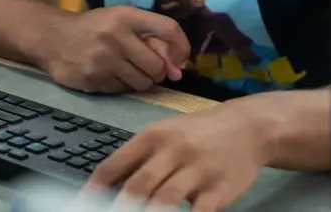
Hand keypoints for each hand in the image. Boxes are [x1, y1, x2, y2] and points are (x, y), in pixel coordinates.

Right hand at [39, 6, 189, 93]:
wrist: (53, 38)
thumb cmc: (93, 28)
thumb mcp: (120, 20)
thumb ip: (150, 38)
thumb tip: (178, 70)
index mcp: (126, 16)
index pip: (167, 28)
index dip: (181, 46)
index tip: (181, 59)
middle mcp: (116, 35)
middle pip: (157, 66)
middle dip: (157, 71)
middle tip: (146, 67)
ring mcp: (104, 59)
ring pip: (143, 83)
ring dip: (140, 81)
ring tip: (126, 70)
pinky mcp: (94, 79)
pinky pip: (123, 90)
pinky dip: (122, 86)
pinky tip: (109, 74)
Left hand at [87, 101, 269, 210]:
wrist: (247, 126)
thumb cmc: (198, 132)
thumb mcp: (167, 133)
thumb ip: (141, 156)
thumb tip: (108, 183)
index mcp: (153, 136)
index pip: (117, 162)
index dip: (97, 186)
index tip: (83, 203)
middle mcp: (172, 150)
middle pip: (139, 184)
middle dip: (120, 207)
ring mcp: (197, 170)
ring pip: (165, 200)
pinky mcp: (220, 189)